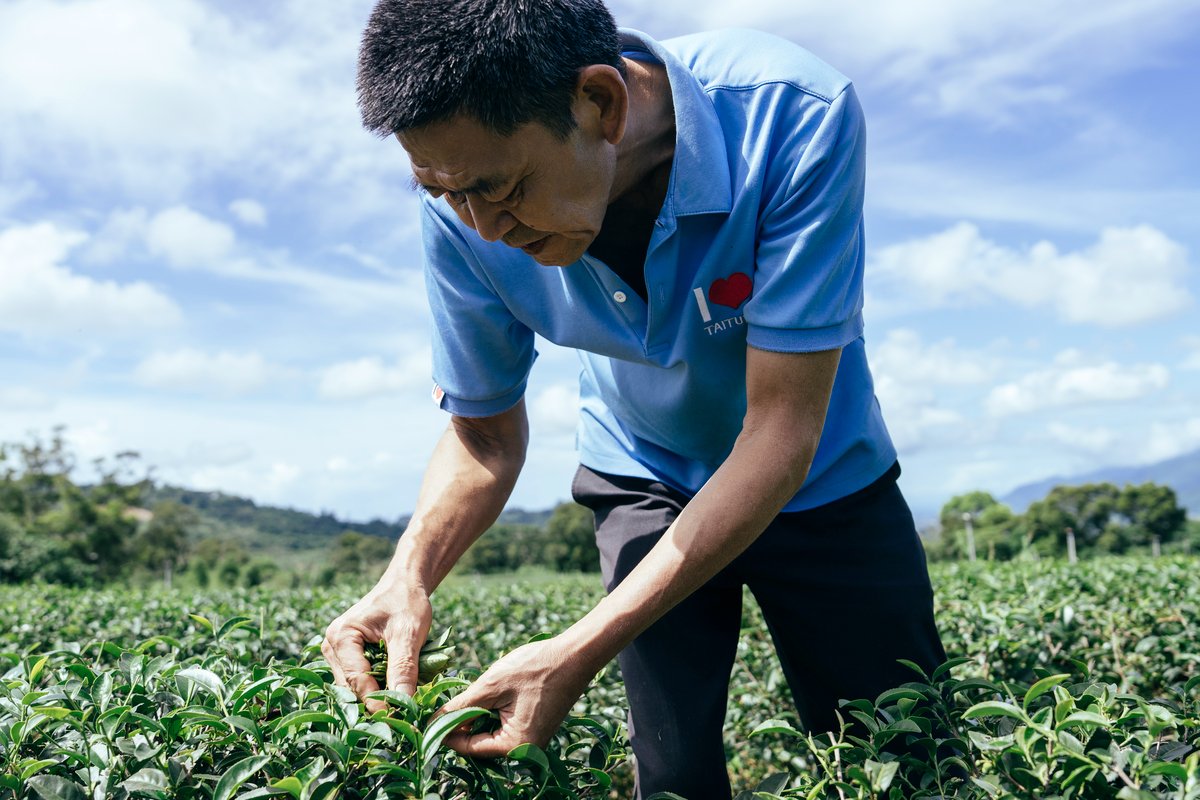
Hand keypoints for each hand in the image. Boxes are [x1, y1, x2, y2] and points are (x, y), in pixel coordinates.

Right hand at [321, 583, 432, 712]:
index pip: (356, 679)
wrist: (405, 584)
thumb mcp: (408, 633)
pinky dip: (377, 685)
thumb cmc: (406, 602)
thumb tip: (404, 702)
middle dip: (375, 700)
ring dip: (376, 694)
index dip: (376, 700)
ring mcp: (336, 652)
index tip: (397, 717)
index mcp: (341, 636)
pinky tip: (395, 689)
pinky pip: (359, 679)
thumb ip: (403, 667)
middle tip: (401, 715)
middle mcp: (332, 645)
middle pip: (351, 686)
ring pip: (354, 686)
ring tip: (401, 704)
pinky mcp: (346, 656)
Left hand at [438, 636, 594, 757]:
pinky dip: (491, 713)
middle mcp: (525, 751)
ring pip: (490, 734)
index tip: (425, 718)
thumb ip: (462, 707)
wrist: (575, 655)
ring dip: (476, 717)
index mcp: (516, 746)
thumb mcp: (491, 685)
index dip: (445, 732)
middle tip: (441, 703)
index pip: (469, 747)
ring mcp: (532, 741)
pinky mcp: (534, 728)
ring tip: (466, 695)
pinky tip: (485, 695)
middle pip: (479, 744)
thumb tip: (433, 722)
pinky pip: (504, 727)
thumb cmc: (536, 668)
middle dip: (461, 724)